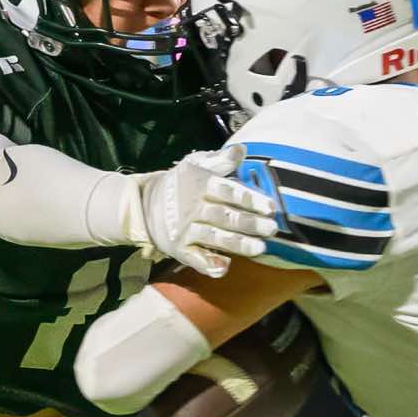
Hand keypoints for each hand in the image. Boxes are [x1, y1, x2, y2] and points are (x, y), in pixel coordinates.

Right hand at [138, 143, 275, 276]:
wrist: (144, 206)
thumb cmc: (180, 184)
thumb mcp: (195, 165)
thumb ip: (220, 160)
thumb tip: (242, 149)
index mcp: (199, 184)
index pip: (227, 191)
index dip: (249, 199)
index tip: (271, 207)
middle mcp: (192, 208)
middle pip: (224, 216)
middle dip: (250, 223)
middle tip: (272, 229)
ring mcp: (185, 231)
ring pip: (214, 238)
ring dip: (238, 244)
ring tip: (260, 247)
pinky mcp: (180, 249)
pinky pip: (195, 259)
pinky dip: (209, 264)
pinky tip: (224, 267)